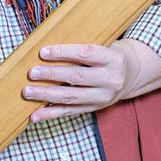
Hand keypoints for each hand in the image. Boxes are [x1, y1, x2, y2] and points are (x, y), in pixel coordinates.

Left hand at [22, 39, 160, 122]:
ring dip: (46, 95)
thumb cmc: (110, 55)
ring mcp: (103, 97)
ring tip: (27, 92)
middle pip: (77, 77)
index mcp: (112, 58)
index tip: (42, 52)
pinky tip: (34, 115)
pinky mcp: (94, 108)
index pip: (85, 54)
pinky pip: (69, 112)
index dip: (63, 52)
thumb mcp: (104, 45)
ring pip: (71, 97)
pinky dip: (50, 114)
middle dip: (51, 74)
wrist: (133, 75)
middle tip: (31, 72)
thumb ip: (81, 47)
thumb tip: (47, 46)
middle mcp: (110, 79)